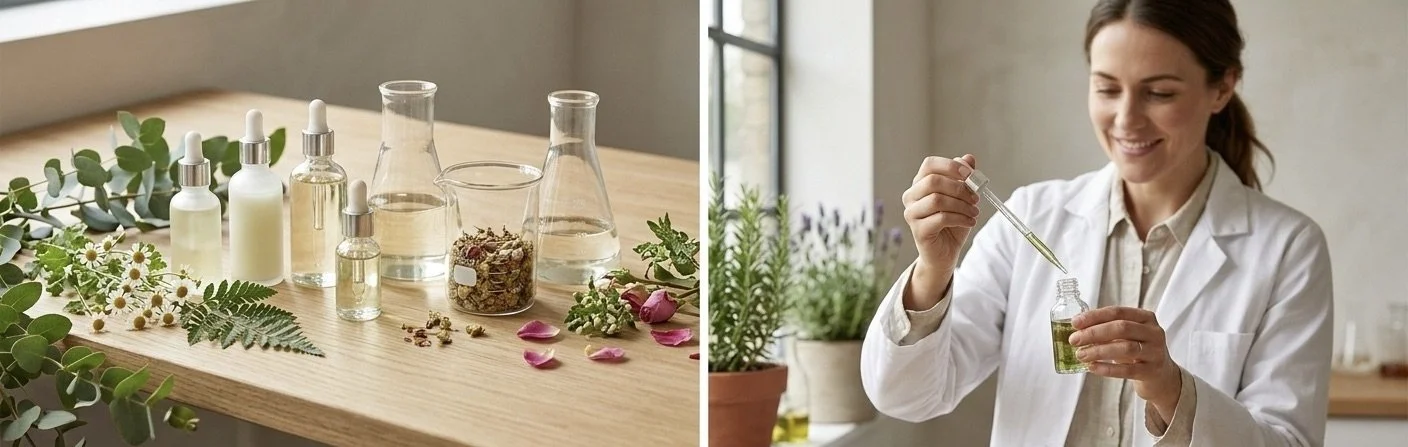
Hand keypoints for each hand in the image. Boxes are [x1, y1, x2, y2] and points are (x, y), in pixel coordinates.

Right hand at [900, 155, 981, 308]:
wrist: (945, 253)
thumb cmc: (952, 223)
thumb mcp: (962, 198)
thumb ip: (964, 178)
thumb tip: (968, 158)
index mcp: (919, 184)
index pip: (930, 165)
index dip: (951, 166)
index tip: (970, 174)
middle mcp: (910, 197)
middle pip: (932, 181)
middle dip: (959, 188)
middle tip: (975, 198)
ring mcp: (911, 214)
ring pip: (937, 200)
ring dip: (962, 205)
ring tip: (974, 213)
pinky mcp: (918, 230)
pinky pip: (940, 218)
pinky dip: (961, 218)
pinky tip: (970, 222)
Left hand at [1069, 306, 1183, 422]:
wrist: (1161, 376)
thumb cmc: (1138, 350)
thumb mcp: (1127, 335)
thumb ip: (1107, 328)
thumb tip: (1076, 328)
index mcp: (1146, 318)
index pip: (1117, 312)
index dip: (1094, 316)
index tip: (1075, 323)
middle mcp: (1154, 332)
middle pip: (1121, 328)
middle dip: (1094, 333)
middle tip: (1074, 340)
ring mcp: (1155, 352)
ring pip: (1125, 348)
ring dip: (1098, 351)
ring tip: (1081, 355)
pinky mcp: (1152, 371)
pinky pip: (1127, 370)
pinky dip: (1107, 368)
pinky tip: (1093, 367)